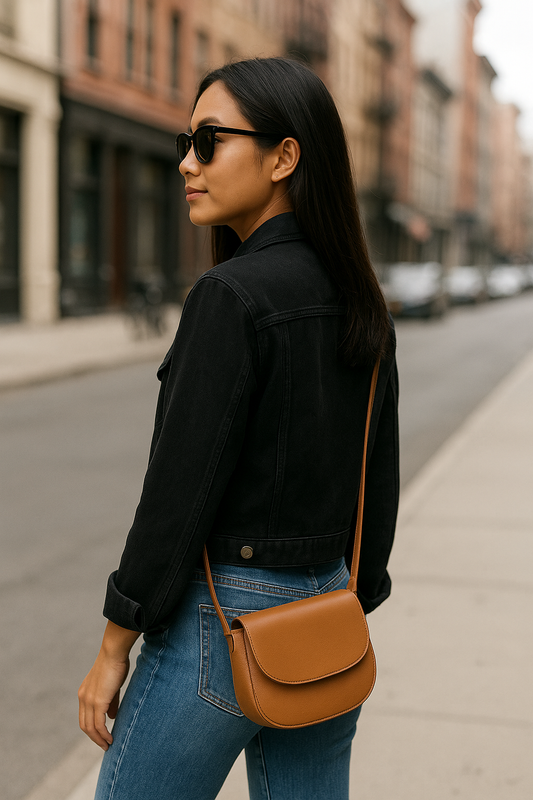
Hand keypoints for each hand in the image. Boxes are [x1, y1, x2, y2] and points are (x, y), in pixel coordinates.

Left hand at [78, 622, 139, 749]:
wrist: (114, 652)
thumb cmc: (116, 664)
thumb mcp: (112, 686)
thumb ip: (110, 702)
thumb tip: (111, 717)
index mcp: (84, 693)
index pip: (84, 717)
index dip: (92, 729)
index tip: (102, 736)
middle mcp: (83, 698)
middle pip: (85, 726)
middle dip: (94, 738)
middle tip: (105, 745)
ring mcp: (89, 700)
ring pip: (90, 727)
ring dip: (99, 739)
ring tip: (108, 745)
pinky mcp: (98, 701)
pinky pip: (99, 724)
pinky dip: (103, 734)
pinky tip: (110, 738)